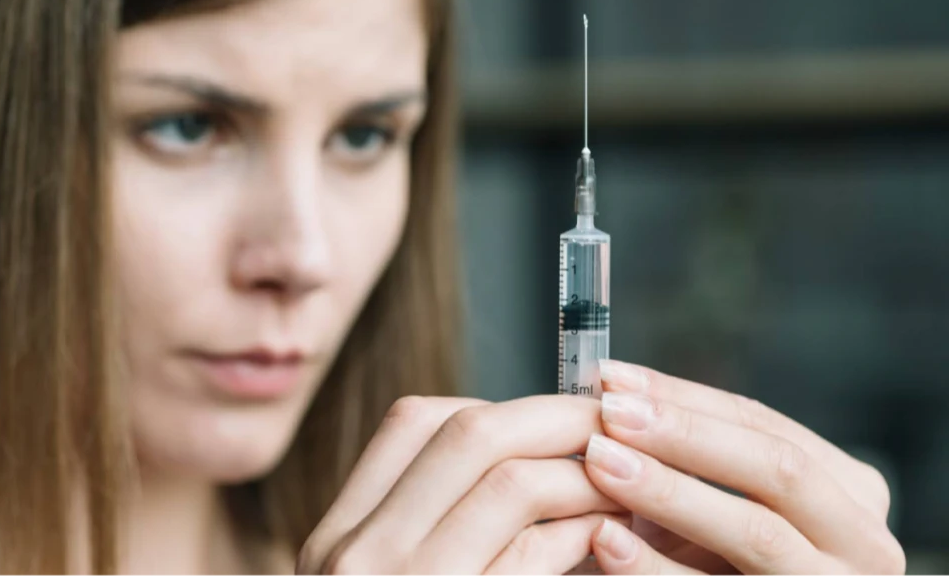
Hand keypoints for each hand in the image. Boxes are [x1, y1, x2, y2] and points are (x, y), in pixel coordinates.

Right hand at [297, 395, 627, 574]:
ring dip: (583, 472)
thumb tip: (534, 460)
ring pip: (510, 482)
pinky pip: (534, 551)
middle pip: (467, 433)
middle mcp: (353, 556)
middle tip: (612, 420)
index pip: (410, 424)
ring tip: (626, 477)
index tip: (548, 416)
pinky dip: (584, 530)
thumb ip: (437, 530)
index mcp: (336, 540)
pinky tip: (610, 532)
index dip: (493, 406)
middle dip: (555, 416)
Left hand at [583, 360, 904, 574]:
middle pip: (776, 468)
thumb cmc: (726, 563)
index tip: (615, 378)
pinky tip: (608, 542)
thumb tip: (613, 391)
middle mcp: (861, 541)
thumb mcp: (728, 506)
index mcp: (847, 491)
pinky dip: (655, 568)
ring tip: (603, 463)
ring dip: (670, 493)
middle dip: (686, 435)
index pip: (761, 423)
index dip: (684, 397)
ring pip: (757, 533)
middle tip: (612, 414)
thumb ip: (691, 458)